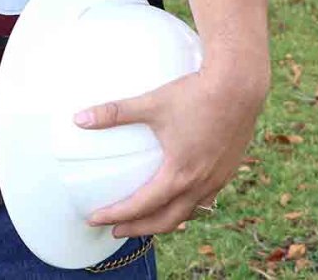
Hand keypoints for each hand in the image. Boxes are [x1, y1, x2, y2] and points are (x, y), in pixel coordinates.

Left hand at [74, 64, 266, 237]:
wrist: (239, 87)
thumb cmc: (194, 95)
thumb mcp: (150, 103)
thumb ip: (113, 113)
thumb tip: (78, 119)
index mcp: (179, 174)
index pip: (142, 206)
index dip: (116, 215)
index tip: (95, 219)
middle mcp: (200, 184)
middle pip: (166, 221)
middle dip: (138, 228)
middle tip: (115, 230)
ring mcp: (217, 179)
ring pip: (188, 213)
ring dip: (164, 221)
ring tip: (144, 220)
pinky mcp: (228, 170)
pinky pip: (205, 200)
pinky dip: (186, 207)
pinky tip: (178, 198)